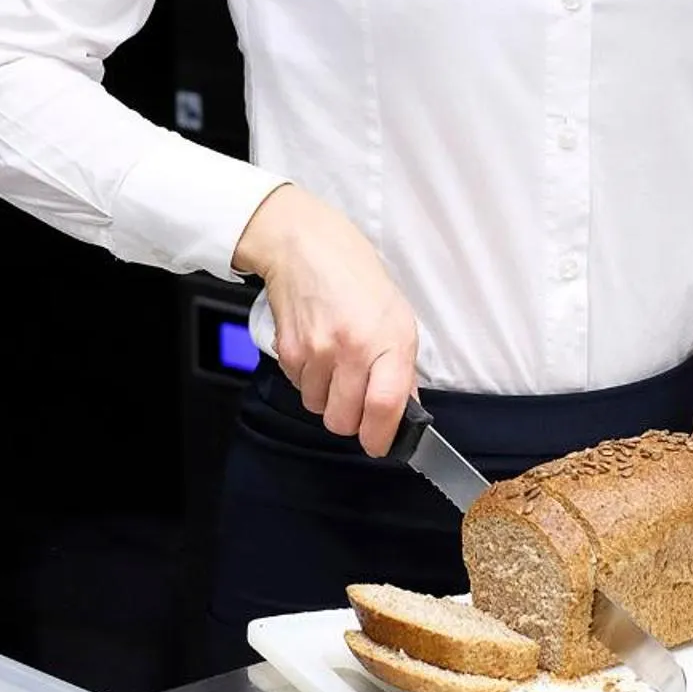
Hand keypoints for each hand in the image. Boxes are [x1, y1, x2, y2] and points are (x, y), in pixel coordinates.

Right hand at [232, 185, 419, 456]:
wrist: (306, 246)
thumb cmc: (357, 277)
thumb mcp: (398, 317)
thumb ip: (402, 368)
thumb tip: (404, 410)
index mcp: (388, 340)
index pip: (384, 407)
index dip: (380, 437)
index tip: (380, 445)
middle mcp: (352, 348)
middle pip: (344, 420)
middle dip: (351, 421)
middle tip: (356, 401)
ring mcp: (316, 351)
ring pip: (318, 408)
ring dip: (327, 398)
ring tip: (335, 365)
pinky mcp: (288, 351)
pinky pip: (299, 388)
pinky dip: (308, 380)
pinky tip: (317, 351)